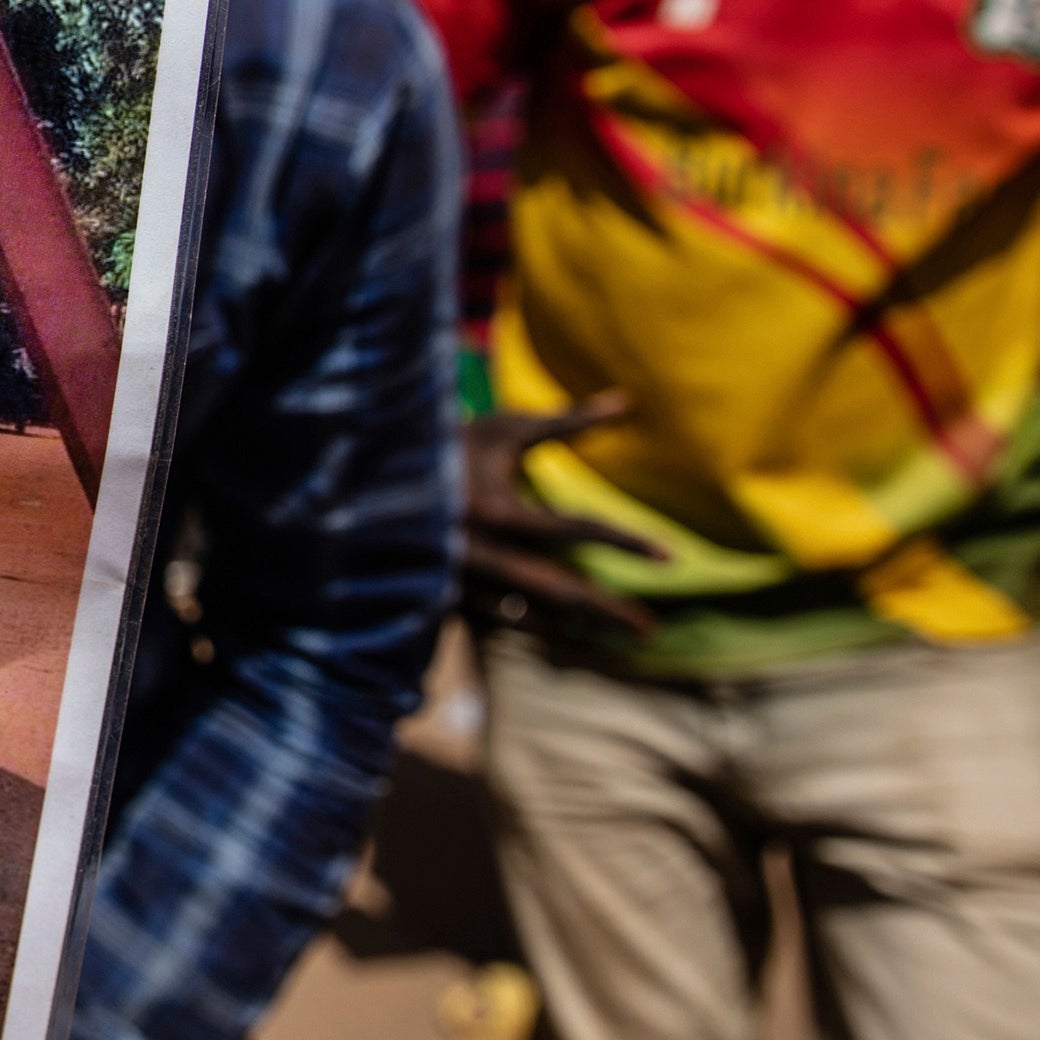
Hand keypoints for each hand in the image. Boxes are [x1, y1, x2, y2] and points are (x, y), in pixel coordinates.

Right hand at [464, 391, 663, 638]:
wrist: (371, 475)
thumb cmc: (449, 443)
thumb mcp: (505, 428)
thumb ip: (566, 421)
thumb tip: (626, 402)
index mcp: (497, 510)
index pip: (575, 529)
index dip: (625, 542)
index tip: (669, 557)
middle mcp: (482, 552)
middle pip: (558, 591)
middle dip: (607, 613)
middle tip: (650, 631)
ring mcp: (462, 579)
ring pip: (530, 615)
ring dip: (577, 628)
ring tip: (618, 637)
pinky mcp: (447, 594)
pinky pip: (500, 621)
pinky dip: (537, 628)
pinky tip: (567, 632)